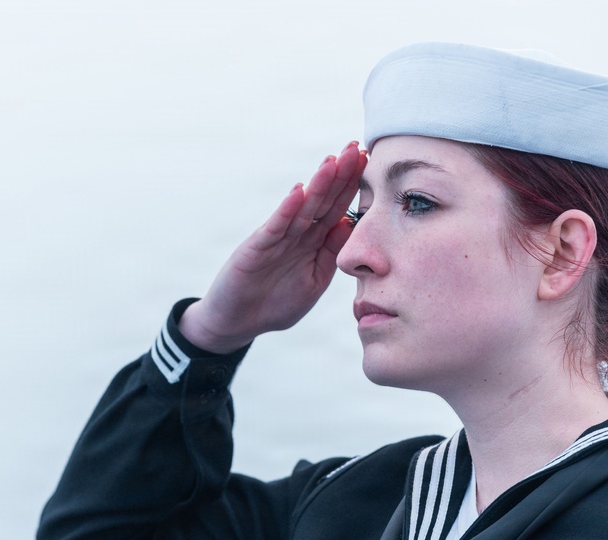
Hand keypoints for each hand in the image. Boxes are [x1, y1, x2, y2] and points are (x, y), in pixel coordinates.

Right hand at [180, 141, 366, 352]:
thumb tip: (352, 224)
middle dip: (340, 175)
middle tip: (358, 147)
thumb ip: (331, 254)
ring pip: (302, 208)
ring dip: (318, 185)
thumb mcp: (314, 281)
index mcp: (313, 242)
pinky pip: (275, 228)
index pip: (336, 208)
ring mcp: (275, 239)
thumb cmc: (275, 304)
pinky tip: (299, 192)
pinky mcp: (256, 249)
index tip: (370, 162)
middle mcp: (296, 234)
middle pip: (322, 200)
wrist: (237, 323)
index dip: (352, 186)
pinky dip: (287, 210)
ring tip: (334, 160)